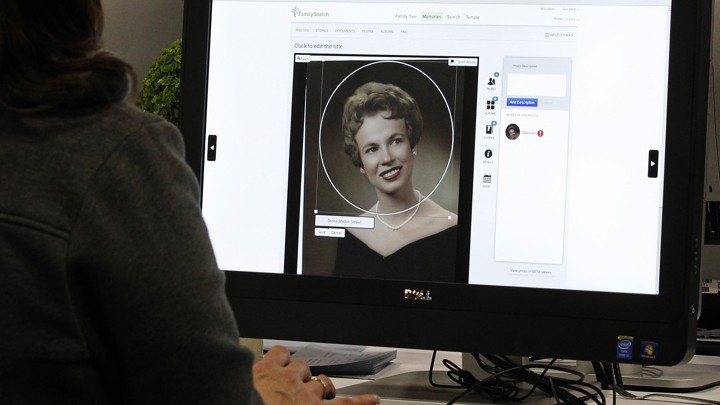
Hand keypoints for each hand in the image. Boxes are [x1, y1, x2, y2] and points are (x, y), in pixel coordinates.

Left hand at [253, 346, 380, 403]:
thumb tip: (310, 400)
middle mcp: (303, 395)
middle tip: (311, 396)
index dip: (362, 401)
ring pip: (302, 366)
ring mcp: (286, 378)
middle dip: (318, 389)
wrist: (234, 404)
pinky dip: (280, 357)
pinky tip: (275, 362)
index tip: (372, 398)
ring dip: (297, 374)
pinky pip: (281, 353)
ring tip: (288, 381)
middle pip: (322, 385)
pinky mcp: (267, 367)